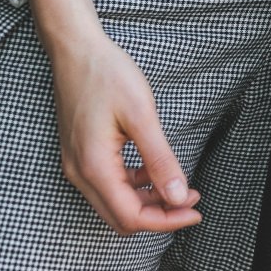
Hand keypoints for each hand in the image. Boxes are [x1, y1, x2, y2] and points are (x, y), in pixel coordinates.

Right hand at [29, 0, 201, 236]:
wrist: (76, 50)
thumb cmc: (107, 75)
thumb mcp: (141, 116)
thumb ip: (160, 160)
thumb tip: (179, 197)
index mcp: (94, 166)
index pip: (131, 216)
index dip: (166, 221)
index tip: (194, 212)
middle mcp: (80, 173)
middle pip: (120, 217)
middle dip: (158, 214)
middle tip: (191, 200)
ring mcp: (76, 164)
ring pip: (114, 203)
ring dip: (147, 200)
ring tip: (178, 185)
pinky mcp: (79, 155)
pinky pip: (108, 184)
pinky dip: (133, 185)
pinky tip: (153, 169)